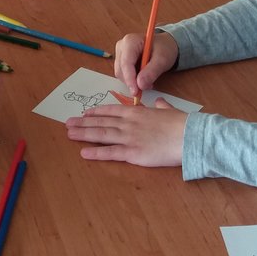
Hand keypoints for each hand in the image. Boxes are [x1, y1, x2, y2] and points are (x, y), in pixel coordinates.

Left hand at [65, 98, 185, 165]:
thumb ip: (161, 106)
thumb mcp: (169, 109)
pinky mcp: (132, 153)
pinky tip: (84, 153)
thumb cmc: (181, 123)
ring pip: (101, 135)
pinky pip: (111, 153)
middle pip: (101, 122)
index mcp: (137, 112)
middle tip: (68, 123)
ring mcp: (129, 138)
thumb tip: (159, 102)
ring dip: (84, 134)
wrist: (188, 135)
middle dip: (83, 122)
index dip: (96, 112)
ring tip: (69, 134)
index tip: (85, 113)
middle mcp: (128, 123)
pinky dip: (96, 153)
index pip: (111, 110)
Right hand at [114, 31, 178, 94]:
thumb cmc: (164, 49)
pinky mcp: (121, 60)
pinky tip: (143, 78)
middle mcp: (122, 46)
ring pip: (121, 74)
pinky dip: (132, 80)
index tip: (136, 91)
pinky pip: (123, 74)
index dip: (130, 78)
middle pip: (121, 69)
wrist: (165, 46)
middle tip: (148, 86)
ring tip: (148, 81)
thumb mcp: (162, 60)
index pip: (126, 63)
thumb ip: (152, 72)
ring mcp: (120, 53)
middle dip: (132, 81)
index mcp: (130, 41)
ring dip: (133, 82)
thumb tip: (140, 85)